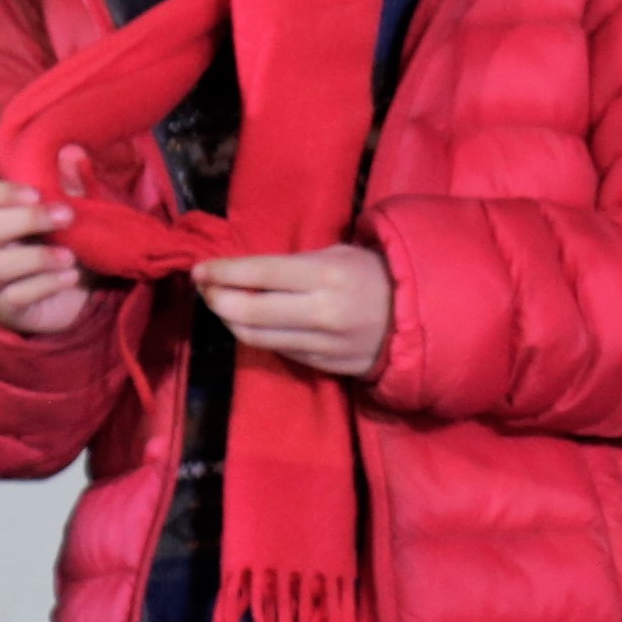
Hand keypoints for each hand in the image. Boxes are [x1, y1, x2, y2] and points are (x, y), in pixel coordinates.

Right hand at [0, 161, 95, 339]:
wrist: (83, 295)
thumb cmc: (71, 243)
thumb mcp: (78, 211)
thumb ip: (73, 184)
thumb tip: (71, 150)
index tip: (35, 192)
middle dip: (26, 219)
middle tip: (66, 215)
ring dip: (36, 257)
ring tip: (70, 255)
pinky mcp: (8, 307)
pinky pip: (14, 296)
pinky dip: (45, 285)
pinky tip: (71, 277)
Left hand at [196, 245, 393, 380]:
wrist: (422, 318)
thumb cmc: (376, 275)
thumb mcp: (339, 255)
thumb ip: (294, 266)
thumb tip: (244, 275)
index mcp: (326, 275)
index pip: (259, 273)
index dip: (222, 272)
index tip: (199, 270)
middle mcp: (321, 312)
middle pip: (248, 311)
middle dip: (217, 300)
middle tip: (207, 290)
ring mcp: (323, 344)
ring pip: (256, 337)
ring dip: (231, 321)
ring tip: (224, 307)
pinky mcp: (325, 365)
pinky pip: (279, 351)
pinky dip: (259, 336)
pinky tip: (254, 324)